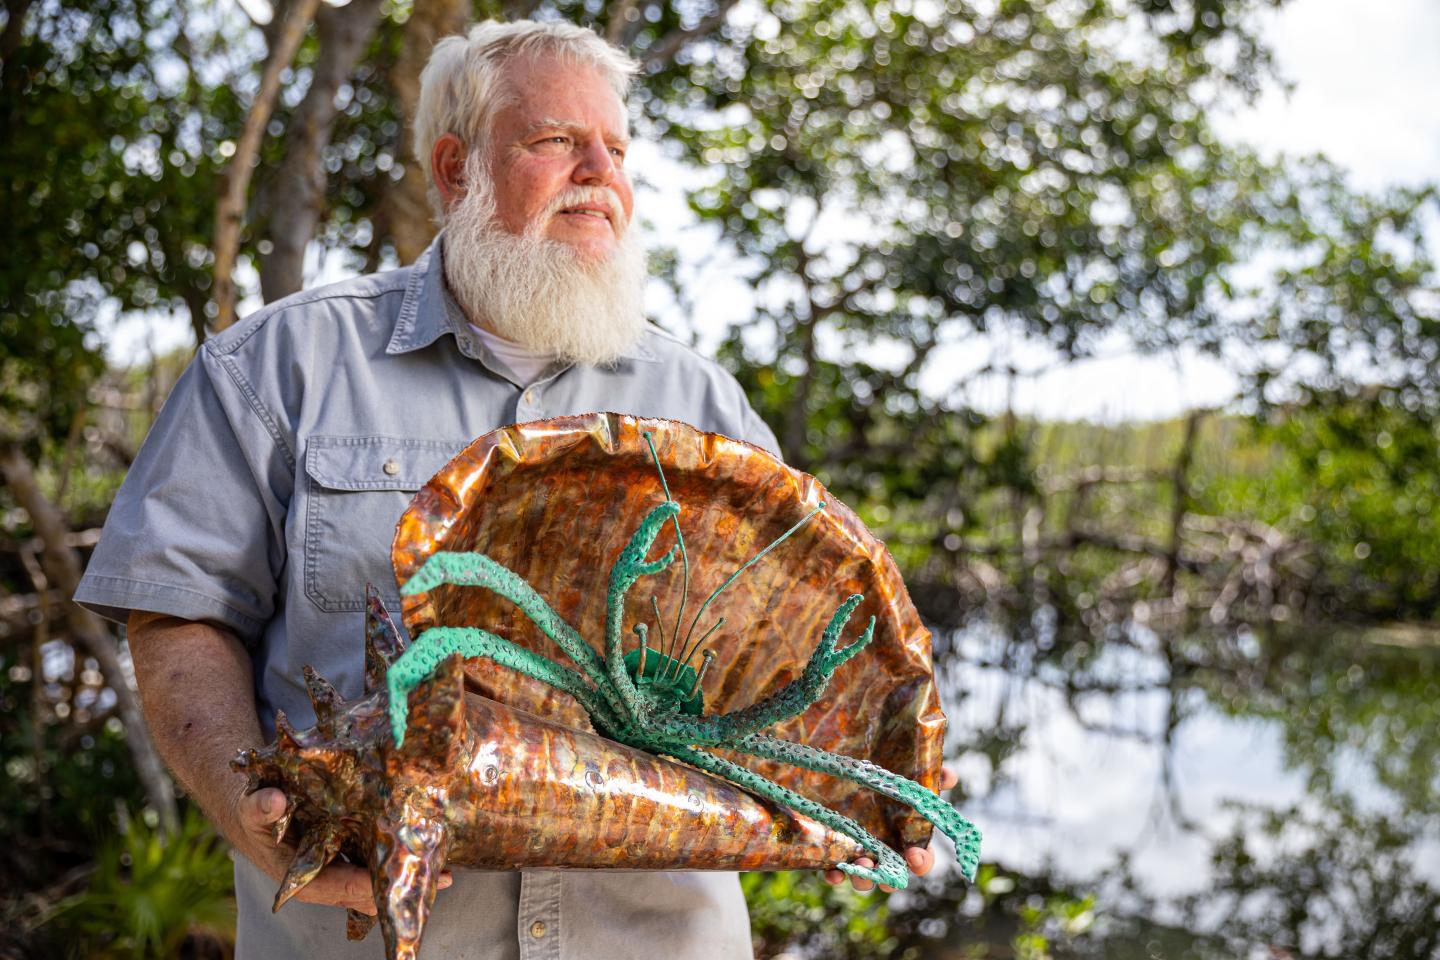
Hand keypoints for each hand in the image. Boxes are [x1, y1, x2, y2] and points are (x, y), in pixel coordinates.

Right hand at [230, 786, 453, 914]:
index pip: (348, 888)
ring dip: (410, 872)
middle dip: (406, 884)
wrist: (259, 812)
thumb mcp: (252, 810)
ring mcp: (345, 869)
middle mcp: (330, 881)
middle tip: (447, 875)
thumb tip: (274, 801)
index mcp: (307, 880)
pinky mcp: (354, 854)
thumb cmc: (255, 816)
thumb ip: (261, 808)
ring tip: (448, 864)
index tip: (405, 879)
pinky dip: (401, 854)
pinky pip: (381, 859)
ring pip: (381, 878)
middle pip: (373, 891)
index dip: (377, 886)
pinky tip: (429, 842)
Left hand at [823, 764, 958, 892]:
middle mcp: (884, 848)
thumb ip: (930, 774)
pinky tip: (832, 874)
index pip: (921, 858)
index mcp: (905, 835)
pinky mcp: (834, 848)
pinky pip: (835, 869)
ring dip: (863, 879)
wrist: (842, 765)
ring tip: (859, 867)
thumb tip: (949, 776)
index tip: (915, 856)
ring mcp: (858, 850)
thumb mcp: (906, 770)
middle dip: (889, 880)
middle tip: (884, 875)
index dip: (921, 862)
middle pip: (892, 876)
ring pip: (864, 877)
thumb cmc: (883, 775)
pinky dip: (834, 876)